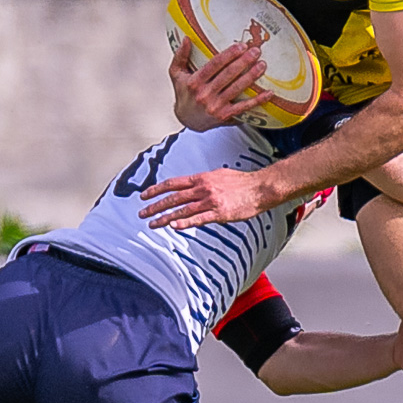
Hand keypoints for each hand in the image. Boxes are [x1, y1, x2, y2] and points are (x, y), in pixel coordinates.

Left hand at [139, 166, 272, 228]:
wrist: (259, 188)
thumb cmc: (241, 182)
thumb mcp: (218, 175)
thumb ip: (203, 181)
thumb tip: (192, 185)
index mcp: (201, 178)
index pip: (173, 183)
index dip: (156, 190)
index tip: (144, 195)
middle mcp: (202, 188)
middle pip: (173, 197)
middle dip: (155, 206)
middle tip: (142, 213)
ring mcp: (210, 201)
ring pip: (181, 209)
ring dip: (164, 217)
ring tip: (152, 224)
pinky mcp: (218, 213)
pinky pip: (198, 219)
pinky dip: (184, 222)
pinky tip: (173, 226)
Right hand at [169, 36, 272, 131]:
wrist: (187, 120)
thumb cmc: (184, 93)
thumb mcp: (176, 74)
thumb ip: (180, 56)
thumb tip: (186, 38)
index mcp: (194, 82)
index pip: (214, 65)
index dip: (229, 55)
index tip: (241, 46)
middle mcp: (204, 94)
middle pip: (227, 75)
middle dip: (243, 62)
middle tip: (256, 51)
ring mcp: (215, 106)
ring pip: (236, 89)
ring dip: (251, 76)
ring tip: (262, 65)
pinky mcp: (225, 115)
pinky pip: (243, 107)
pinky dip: (257, 101)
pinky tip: (268, 93)